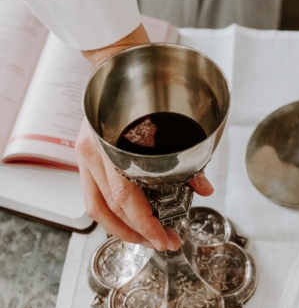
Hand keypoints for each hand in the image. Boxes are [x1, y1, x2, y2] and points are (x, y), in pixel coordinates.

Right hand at [77, 25, 213, 250]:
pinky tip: (130, 217)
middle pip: (108, 209)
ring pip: (95, 206)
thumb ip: (186, 156)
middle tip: (161, 243)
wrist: (120, 65)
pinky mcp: (87, 152)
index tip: (166, 240)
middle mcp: (93, 151)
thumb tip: (204, 188)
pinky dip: (112, 210)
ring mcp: (85, 152)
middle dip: (135, 233)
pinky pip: (94, 192)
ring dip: (120, 228)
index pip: (126, 198)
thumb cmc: (145, 89)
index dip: (146, 225)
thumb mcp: (168, 122)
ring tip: (145, 238)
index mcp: (112, 144)